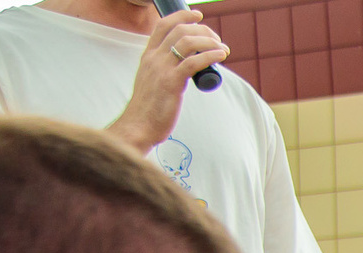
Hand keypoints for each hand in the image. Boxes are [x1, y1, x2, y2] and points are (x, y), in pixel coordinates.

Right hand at [112, 9, 229, 152]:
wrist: (138, 126)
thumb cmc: (148, 108)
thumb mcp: (151, 81)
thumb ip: (162, 72)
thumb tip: (180, 70)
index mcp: (148, 56)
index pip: (163, 25)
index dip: (182, 15)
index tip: (198, 16)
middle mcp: (153, 58)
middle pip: (180, 30)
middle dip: (202, 30)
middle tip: (217, 39)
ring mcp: (161, 69)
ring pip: (187, 42)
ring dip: (210, 41)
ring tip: (223, 49)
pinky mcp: (171, 83)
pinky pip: (194, 62)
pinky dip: (210, 55)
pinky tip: (220, 56)